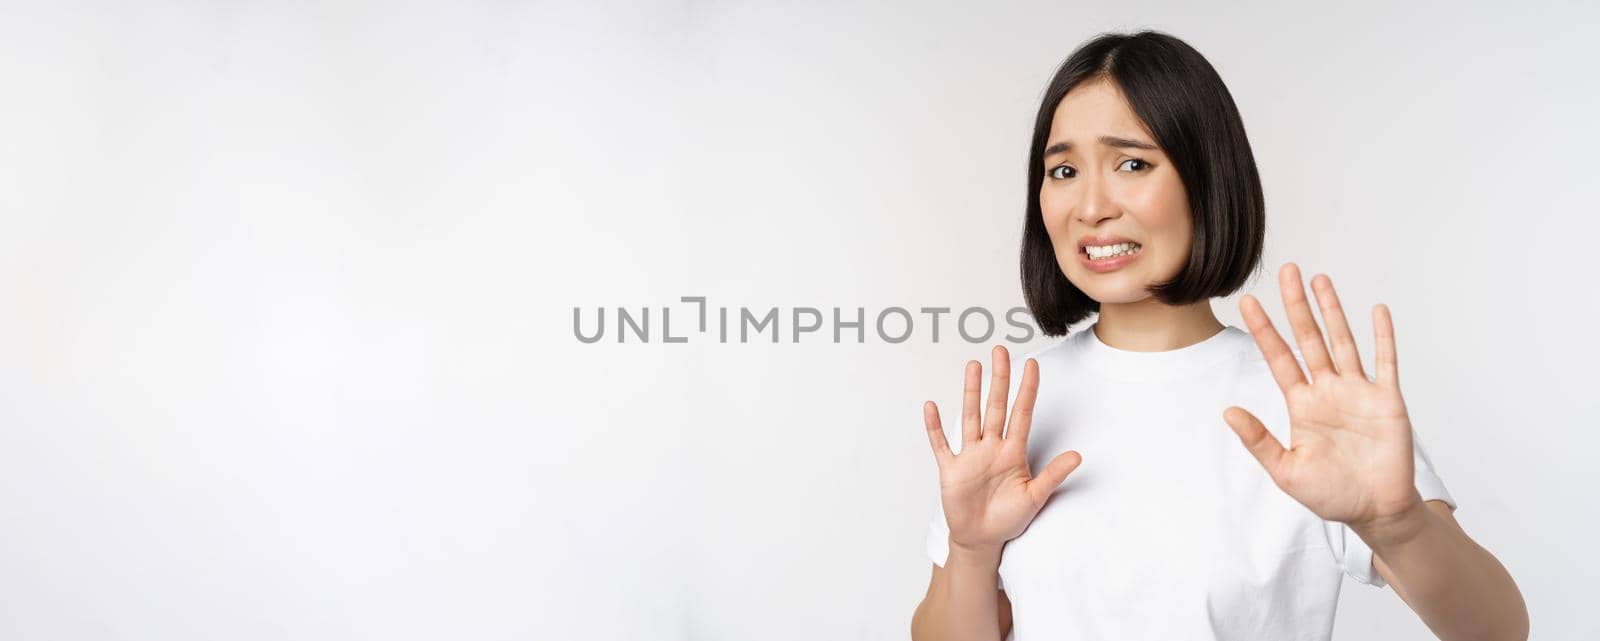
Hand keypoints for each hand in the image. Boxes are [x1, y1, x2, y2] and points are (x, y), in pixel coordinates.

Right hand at [922, 345, 1083, 552]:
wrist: (982, 539)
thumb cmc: (1009, 519)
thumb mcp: (1035, 497)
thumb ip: (1054, 475)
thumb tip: (1078, 456)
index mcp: (1013, 452)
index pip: (1022, 413)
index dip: (1027, 389)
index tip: (1032, 364)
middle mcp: (991, 447)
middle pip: (996, 406)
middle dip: (999, 378)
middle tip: (1000, 351)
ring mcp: (970, 456)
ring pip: (971, 416)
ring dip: (971, 392)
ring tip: (973, 366)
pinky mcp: (951, 469)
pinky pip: (941, 443)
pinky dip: (935, 427)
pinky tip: (931, 407)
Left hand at [1222, 263, 1425, 543]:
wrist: (1375, 511)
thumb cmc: (1331, 494)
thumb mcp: (1286, 471)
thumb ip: (1259, 441)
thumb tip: (1227, 412)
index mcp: (1302, 405)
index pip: (1279, 358)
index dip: (1264, 329)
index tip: (1248, 302)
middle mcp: (1328, 391)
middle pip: (1309, 338)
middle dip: (1297, 305)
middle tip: (1287, 271)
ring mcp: (1358, 392)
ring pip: (1343, 341)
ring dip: (1333, 311)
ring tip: (1320, 280)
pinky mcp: (1387, 401)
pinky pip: (1386, 363)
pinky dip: (1383, 337)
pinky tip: (1376, 310)